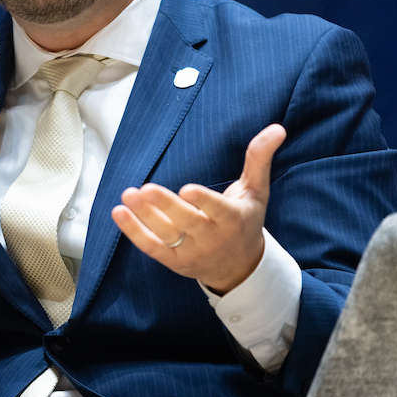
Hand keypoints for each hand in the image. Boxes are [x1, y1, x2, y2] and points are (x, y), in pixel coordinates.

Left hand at [111, 124, 286, 293]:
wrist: (239, 267)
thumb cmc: (245, 221)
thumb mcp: (256, 191)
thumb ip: (259, 159)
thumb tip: (277, 128)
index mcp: (232, 219)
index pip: (217, 210)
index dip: (203, 201)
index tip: (187, 190)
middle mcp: (211, 238)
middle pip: (186, 222)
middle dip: (165, 207)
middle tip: (146, 189)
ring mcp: (190, 251)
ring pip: (166, 234)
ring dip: (144, 216)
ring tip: (128, 195)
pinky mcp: (173, 261)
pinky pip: (152, 247)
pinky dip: (134, 232)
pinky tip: (119, 212)